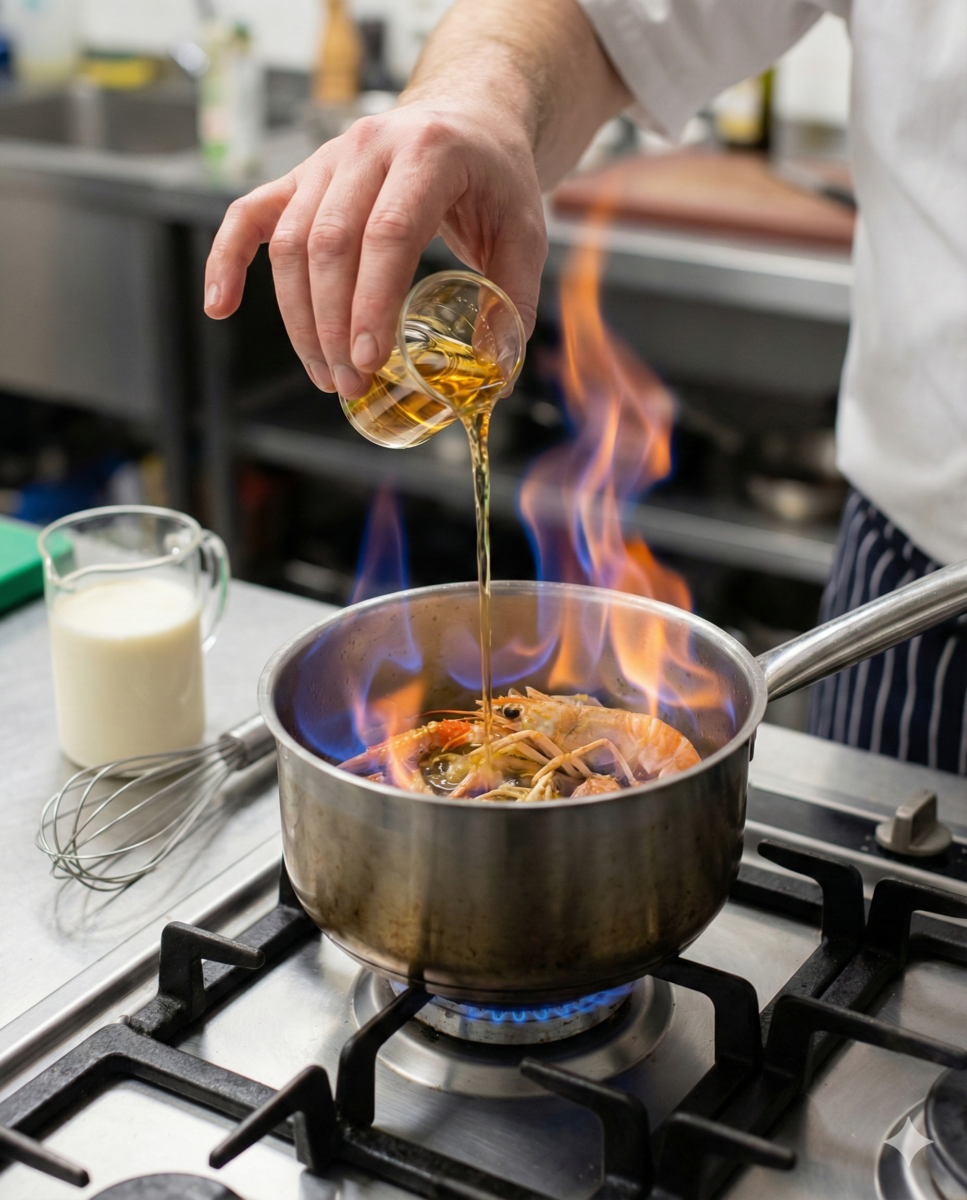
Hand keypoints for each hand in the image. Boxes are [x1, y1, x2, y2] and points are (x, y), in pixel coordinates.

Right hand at [203, 99, 546, 397]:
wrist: (465, 115)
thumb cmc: (494, 176)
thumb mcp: (526, 229)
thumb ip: (514, 298)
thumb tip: (496, 371)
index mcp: (427, 153)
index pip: (388, 233)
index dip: (371, 302)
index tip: (367, 359)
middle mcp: (367, 148)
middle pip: (330, 244)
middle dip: (333, 324)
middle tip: (348, 384)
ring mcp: (326, 160)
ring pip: (291, 243)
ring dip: (299, 318)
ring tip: (324, 374)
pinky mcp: (301, 177)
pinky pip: (249, 216)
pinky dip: (226, 260)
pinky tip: (219, 307)